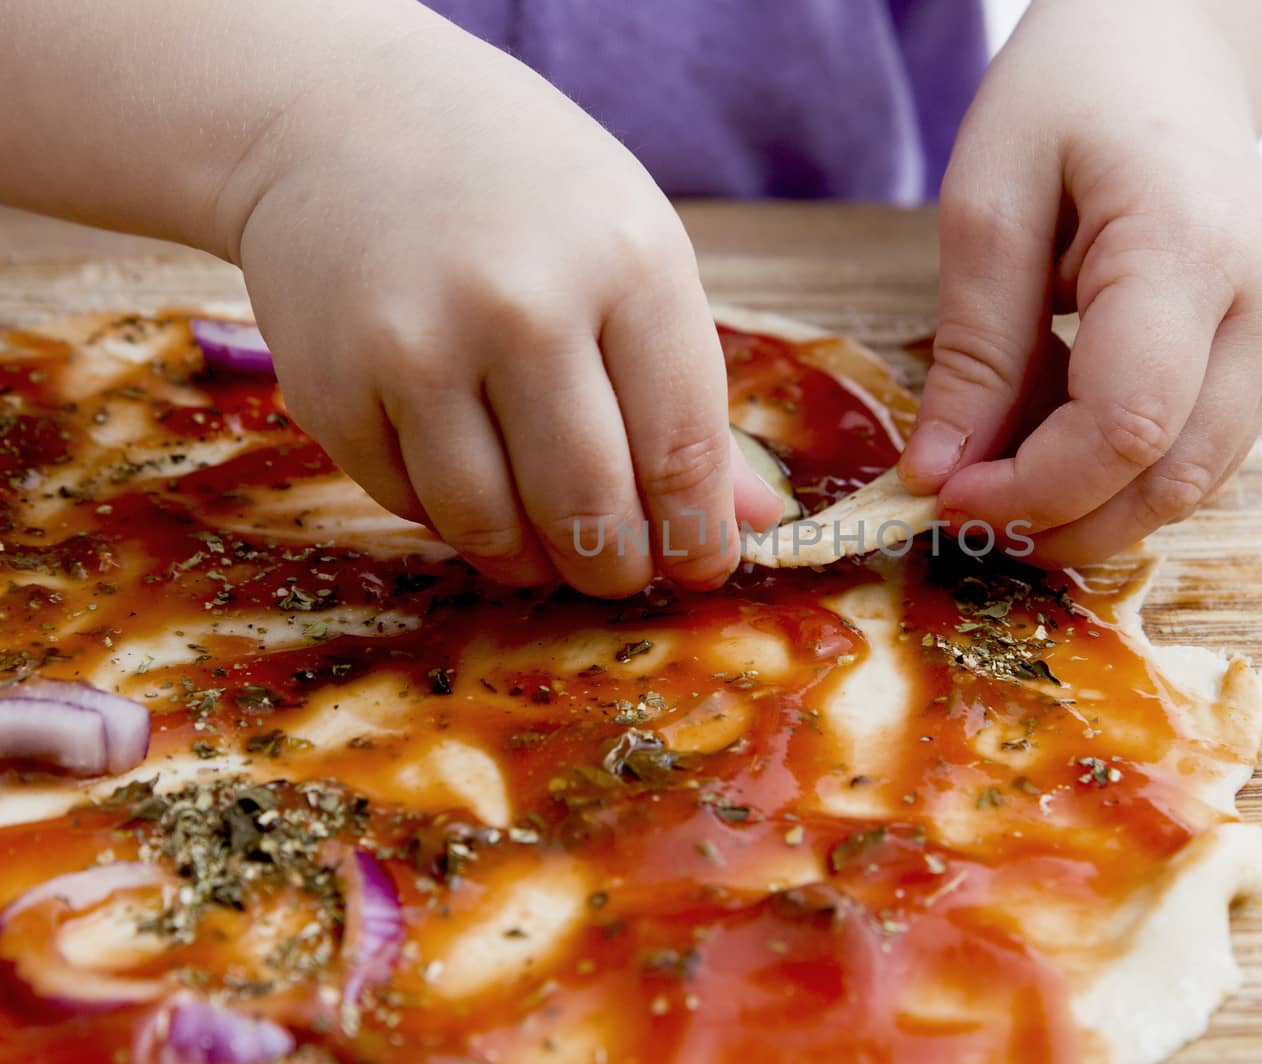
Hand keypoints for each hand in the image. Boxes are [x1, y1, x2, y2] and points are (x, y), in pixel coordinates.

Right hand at [221, 24, 780, 595]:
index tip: (703, 569)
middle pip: (589, 505)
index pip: (680, 449)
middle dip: (617, 568)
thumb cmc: (523, 192)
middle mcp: (520, 306)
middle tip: (623, 575)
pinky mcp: (331, 387)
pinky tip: (474, 489)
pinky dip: (452, 520)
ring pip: (490, 527)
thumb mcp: (631, 256)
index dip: (698, 534)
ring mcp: (414, 348)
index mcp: (626, 263)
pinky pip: (411, 506)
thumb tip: (758, 522)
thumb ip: (690, 394)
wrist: (344, 118)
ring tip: (553, 552)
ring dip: (533, 564)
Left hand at [898, 0, 1261, 565]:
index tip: (943, 497)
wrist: (1170, 50)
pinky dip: (1118, 476)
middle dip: (1059, 523)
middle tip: (961, 513)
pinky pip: (1196, 453)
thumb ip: (974, 347)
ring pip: (1190, 484)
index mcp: (1190, 248)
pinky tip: (1050, 444)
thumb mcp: (990, 200)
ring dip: (1089, 511)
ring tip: (998, 479)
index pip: (1126, 426)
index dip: (1032, 489)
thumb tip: (939, 474)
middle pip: (1170, 480)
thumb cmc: (1072, 96)